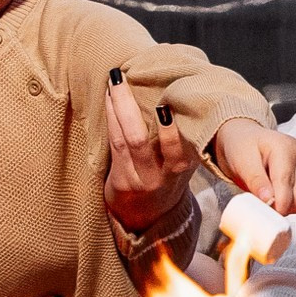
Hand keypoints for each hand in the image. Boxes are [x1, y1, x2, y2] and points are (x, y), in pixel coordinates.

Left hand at [106, 74, 195, 232]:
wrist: (149, 218)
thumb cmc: (169, 181)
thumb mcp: (184, 164)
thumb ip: (186, 141)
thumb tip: (186, 99)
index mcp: (182, 169)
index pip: (178, 148)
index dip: (171, 129)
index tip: (166, 103)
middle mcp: (160, 177)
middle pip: (141, 140)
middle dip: (129, 107)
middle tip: (122, 78)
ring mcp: (138, 179)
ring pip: (124, 140)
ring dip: (117, 107)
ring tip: (114, 82)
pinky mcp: (120, 181)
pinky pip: (114, 144)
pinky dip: (111, 118)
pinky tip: (109, 99)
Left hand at [211, 118, 295, 214]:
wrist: (245, 140)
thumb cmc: (242, 147)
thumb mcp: (242, 161)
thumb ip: (255, 180)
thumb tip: (268, 200)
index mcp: (285, 148)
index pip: (286, 182)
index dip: (277, 203)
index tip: (265, 215)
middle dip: (284, 206)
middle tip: (264, 209)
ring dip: (287, 207)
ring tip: (268, 200)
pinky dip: (289, 204)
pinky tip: (275, 198)